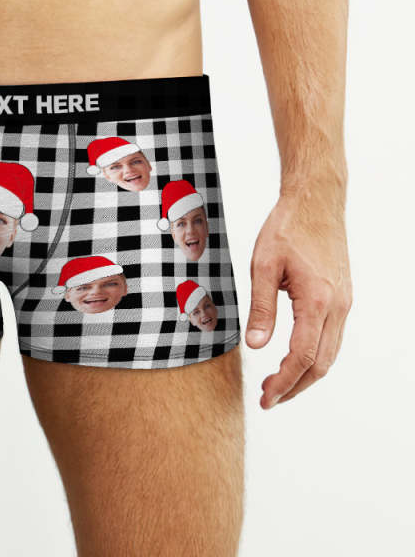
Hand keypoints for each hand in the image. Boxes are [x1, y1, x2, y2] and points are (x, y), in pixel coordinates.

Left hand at [245, 191, 351, 408]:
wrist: (316, 201)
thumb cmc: (287, 228)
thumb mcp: (263, 266)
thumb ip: (261, 308)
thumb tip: (255, 345)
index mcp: (318, 300)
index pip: (302, 356)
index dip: (284, 382)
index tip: (265, 397)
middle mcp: (338, 306)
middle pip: (321, 363)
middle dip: (295, 386)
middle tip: (268, 398)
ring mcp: (344, 302)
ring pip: (330, 352)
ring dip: (305, 373)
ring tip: (276, 382)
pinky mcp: (342, 296)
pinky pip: (332, 337)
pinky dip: (314, 355)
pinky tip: (293, 355)